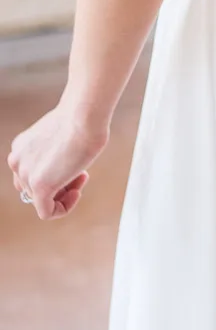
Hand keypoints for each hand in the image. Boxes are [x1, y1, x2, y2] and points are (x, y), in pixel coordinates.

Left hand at [8, 103, 108, 219]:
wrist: (83, 116)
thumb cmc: (81, 121)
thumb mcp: (59, 139)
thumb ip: (53, 156)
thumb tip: (62, 170)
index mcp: (20, 148)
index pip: (31, 174)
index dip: (55, 174)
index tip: (72, 166)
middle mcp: (17, 161)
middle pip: (35, 188)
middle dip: (60, 184)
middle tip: (81, 173)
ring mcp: (26, 174)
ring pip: (42, 200)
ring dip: (64, 193)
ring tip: (81, 177)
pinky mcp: (39, 187)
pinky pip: (47, 212)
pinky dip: (63, 208)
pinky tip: (76, 193)